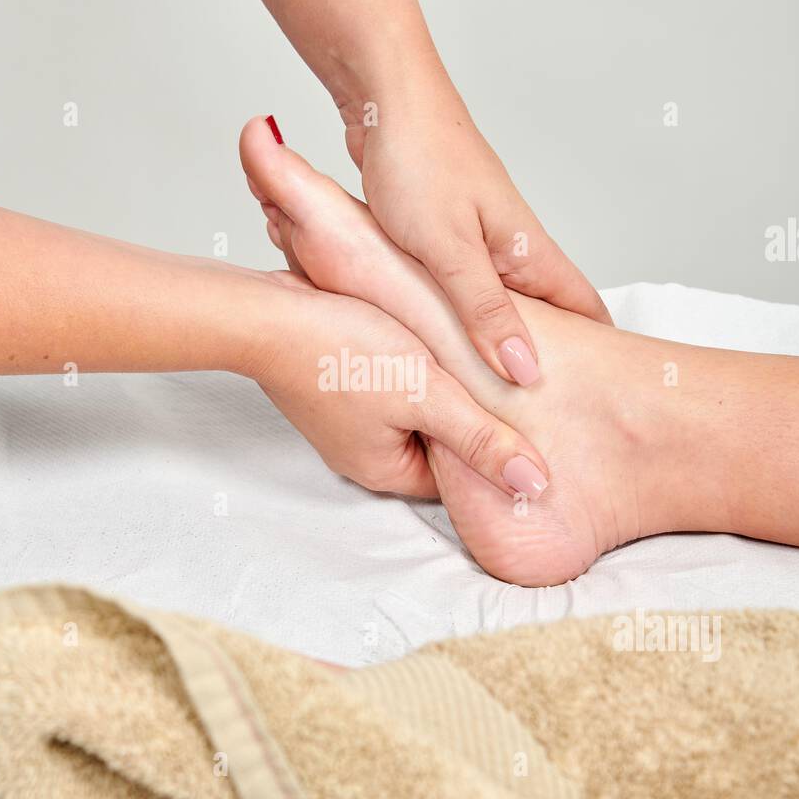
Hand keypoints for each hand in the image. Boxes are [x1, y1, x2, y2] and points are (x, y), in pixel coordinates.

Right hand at [256, 271, 546, 499]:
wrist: (265, 313)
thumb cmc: (338, 349)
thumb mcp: (428, 394)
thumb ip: (482, 439)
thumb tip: (534, 484)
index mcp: (385, 470)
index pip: (457, 476)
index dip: (488, 446)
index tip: (518, 415)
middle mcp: (360, 455)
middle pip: (433, 445)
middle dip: (462, 415)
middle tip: (496, 379)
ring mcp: (341, 422)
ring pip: (409, 412)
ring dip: (432, 387)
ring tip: (458, 354)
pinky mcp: (330, 389)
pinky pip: (382, 388)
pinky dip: (402, 368)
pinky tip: (416, 339)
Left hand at [341, 80, 611, 384]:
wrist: (382, 99)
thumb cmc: (418, 159)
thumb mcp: (449, 249)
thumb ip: (484, 311)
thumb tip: (525, 370)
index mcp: (529, 252)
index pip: (587, 311)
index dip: (600, 355)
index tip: (605, 401)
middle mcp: (515, 248)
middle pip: (550, 315)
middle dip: (554, 360)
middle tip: (549, 416)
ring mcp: (482, 241)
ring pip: (505, 304)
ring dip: (506, 341)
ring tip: (501, 395)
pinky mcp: (448, 236)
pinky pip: (468, 289)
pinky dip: (467, 319)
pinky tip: (449, 341)